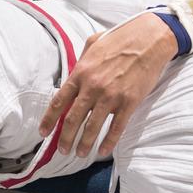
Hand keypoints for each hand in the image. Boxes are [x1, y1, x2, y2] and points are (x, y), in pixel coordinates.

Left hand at [38, 14, 178, 157]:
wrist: (149, 39)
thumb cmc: (120, 39)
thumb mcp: (93, 44)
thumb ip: (81, 61)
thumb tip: (73, 73)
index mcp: (81, 72)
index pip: (59, 101)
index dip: (49, 119)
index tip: (43, 132)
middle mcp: (92, 86)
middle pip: (73, 119)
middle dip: (65, 138)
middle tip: (62, 150)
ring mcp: (111, 96)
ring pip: (92, 127)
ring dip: (84, 144)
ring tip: (80, 154)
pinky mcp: (129, 102)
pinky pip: (116, 128)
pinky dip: (108, 142)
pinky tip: (103, 151)